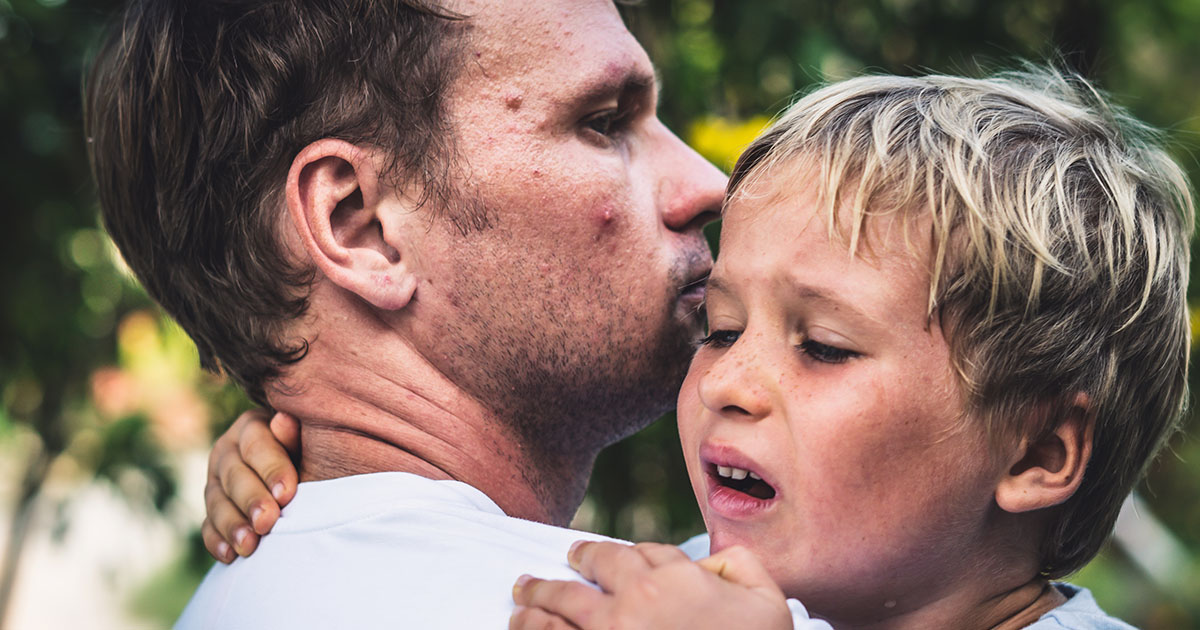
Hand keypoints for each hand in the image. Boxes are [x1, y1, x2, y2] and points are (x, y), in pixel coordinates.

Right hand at [201, 409, 300, 561]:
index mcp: (252, 429)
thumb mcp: (308, 446)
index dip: (271, 469)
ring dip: (233, 525)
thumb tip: (284, 420)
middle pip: (234, 476)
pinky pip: (208, 525)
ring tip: (249, 545)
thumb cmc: (313, 458)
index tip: (287, 494)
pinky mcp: (213, 509)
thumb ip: (296, 437)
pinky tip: (229, 556)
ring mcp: (216, 481)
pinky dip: (217, 541)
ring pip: (218, 502)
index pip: (257, 445)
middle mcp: (228, 451)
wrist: (305, 477)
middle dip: (251, 501)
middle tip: (266, 523)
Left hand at [509, 541, 791, 629]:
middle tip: (536, 578)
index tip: (592, 557)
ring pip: (554, 613)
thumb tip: (708, 563)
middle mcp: (632, 605)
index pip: (629, 555)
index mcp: (671, 580)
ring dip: (533, 605)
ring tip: (521, 603)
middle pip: (581, 580)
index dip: (608, 555)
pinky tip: (523, 629)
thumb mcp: (767, 600)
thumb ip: (738, 565)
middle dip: (557, 575)